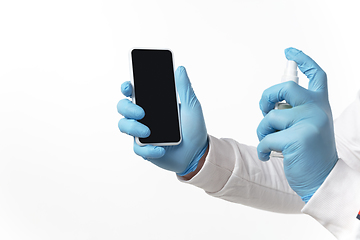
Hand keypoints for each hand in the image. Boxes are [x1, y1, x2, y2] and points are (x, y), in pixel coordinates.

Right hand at [117, 66, 207, 174]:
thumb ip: (185, 88)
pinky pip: (138, 149)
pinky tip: (161, 149)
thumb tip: (180, 69)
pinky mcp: (145, 149)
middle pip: (123, 107)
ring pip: (124, 126)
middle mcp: (144, 117)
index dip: (126, 87)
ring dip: (133, 128)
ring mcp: (142, 133)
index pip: (134, 91)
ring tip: (148, 132)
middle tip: (141, 113)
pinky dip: (148, 150)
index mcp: (153, 104)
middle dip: (128, 108)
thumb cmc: (194, 129)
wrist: (198, 153)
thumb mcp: (192, 107)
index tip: (129, 86)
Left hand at [256, 48, 337, 202]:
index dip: (303, 59)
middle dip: (267, 97)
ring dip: (262, 131)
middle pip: (286, 87)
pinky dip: (262, 148)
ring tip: (268, 143)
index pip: (316, 75)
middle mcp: (317, 109)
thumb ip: (294, 111)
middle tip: (263, 109)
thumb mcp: (307, 126)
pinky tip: (267, 156)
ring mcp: (309, 122)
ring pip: (271, 117)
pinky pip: (266, 137)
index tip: (289, 51)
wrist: (321, 180)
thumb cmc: (309, 153)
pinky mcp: (298, 138)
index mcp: (320, 105)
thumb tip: (270, 103)